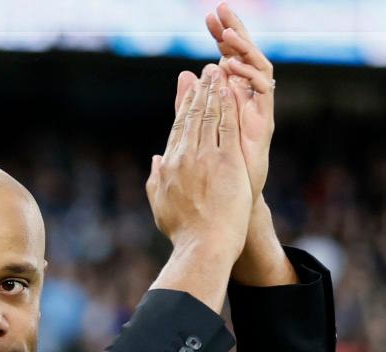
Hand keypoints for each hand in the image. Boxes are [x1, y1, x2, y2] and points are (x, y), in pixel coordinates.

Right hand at [145, 65, 251, 257]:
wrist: (203, 245)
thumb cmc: (183, 233)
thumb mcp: (161, 205)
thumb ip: (156, 180)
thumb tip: (155, 161)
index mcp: (168, 167)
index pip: (177, 128)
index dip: (183, 105)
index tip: (188, 89)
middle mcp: (183, 157)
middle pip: (192, 117)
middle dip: (199, 91)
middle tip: (204, 72)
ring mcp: (205, 157)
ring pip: (209, 116)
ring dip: (214, 92)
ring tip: (218, 73)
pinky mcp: (226, 161)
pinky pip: (227, 126)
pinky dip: (228, 106)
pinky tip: (231, 90)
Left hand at [206, 2, 273, 201]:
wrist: (232, 203)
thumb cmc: (216, 171)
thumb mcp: (196, 132)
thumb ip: (189, 106)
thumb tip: (184, 74)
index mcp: (232, 98)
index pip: (227, 57)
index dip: (221, 35)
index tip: (210, 15)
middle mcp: (248, 99)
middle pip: (244, 56)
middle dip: (234, 30)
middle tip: (222, 9)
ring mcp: (258, 109)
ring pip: (256, 67)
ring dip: (242, 48)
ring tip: (226, 33)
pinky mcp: (264, 121)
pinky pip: (262, 90)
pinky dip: (248, 75)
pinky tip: (232, 65)